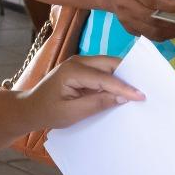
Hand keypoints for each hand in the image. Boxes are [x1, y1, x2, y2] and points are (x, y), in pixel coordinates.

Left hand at [21, 54, 142, 128]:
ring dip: (122, 76)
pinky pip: (102, 71)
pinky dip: (113, 79)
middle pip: (109, 64)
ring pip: (108, 65)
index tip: (141, 95)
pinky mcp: (82, 69)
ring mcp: (80, 63)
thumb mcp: (72, 113)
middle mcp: (78, 61)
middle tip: (145, 88)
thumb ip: (97, 103)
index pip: (105, 78)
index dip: (124, 87)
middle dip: (127, 75)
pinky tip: (123, 90)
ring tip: (138, 88)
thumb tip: (121, 98)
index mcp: (73, 71)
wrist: (29, 108)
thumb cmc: (48, 112)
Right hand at [107, 0, 174, 40]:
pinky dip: (163, 35)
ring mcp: (126, 19)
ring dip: (171, 31)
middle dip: (174, 21)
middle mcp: (126, 5)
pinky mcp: (128, 29)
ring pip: (151, 31)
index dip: (170, 5)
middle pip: (152, 18)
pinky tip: (172, 28)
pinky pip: (149, 36)